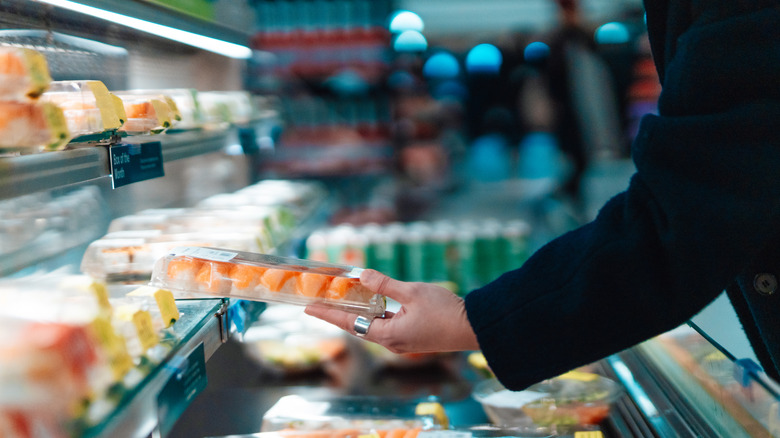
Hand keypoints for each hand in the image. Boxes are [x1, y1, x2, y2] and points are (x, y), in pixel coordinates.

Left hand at [305, 269, 479, 353]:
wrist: (475, 327)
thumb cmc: (446, 311)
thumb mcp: (413, 292)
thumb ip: (385, 284)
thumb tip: (362, 274)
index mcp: (389, 334)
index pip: (349, 322)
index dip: (327, 313)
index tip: (308, 307)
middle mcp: (392, 342)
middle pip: (357, 326)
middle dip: (338, 313)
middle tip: (320, 301)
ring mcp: (402, 342)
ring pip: (371, 326)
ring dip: (356, 313)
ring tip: (341, 300)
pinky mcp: (412, 338)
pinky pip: (385, 326)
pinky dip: (374, 315)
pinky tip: (372, 304)